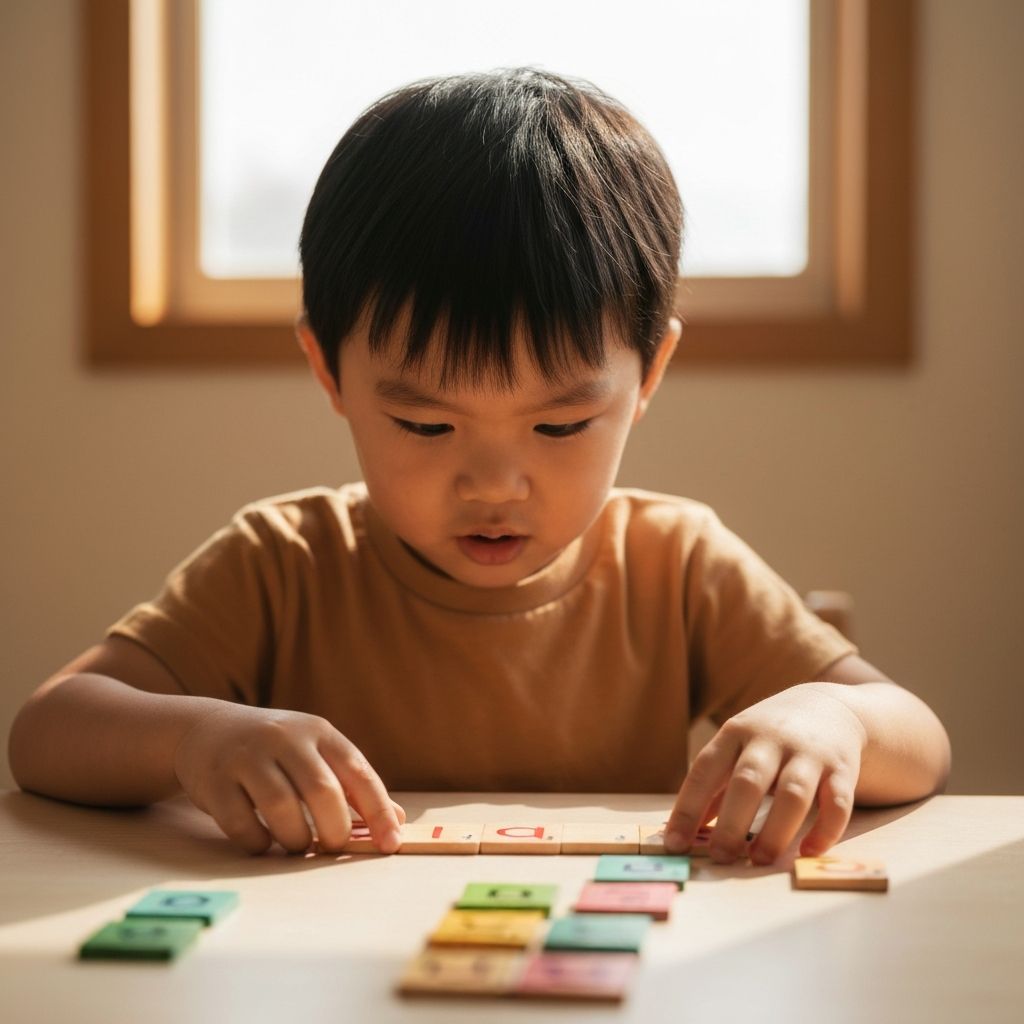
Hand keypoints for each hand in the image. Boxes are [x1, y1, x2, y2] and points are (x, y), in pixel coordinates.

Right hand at [173, 703, 404, 855]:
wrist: (205, 730)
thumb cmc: (274, 750)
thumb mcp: (315, 753)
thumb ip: (353, 784)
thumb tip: (398, 821)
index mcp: (319, 733)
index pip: (358, 772)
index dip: (379, 810)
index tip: (393, 843)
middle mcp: (285, 738)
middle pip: (321, 790)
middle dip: (335, 829)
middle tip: (334, 846)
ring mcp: (247, 756)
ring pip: (281, 806)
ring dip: (297, 839)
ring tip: (299, 845)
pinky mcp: (214, 779)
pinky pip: (241, 823)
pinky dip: (259, 842)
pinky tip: (264, 842)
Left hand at [665, 683, 867, 864]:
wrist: (829, 707)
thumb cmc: (769, 737)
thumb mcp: (735, 748)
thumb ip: (713, 788)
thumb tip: (682, 832)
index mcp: (735, 733)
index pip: (705, 771)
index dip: (688, 808)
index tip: (675, 844)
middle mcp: (770, 739)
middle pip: (748, 782)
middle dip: (732, 823)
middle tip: (720, 858)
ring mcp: (808, 752)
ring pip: (793, 793)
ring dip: (775, 831)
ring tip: (759, 861)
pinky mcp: (842, 768)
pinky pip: (837, 803)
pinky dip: (825, 831)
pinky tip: (808, 853)